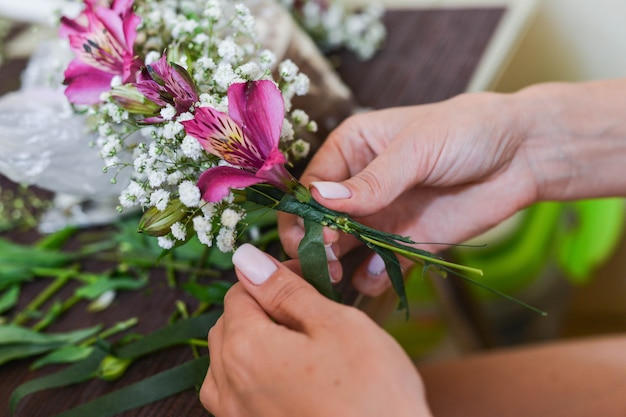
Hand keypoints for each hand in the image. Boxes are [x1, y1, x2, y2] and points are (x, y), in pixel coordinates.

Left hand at [201, 243, 431, 416]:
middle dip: (260, 306)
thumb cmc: (372, 391)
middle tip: (307, 306)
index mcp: (246, 347)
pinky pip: (232, 393)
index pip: (239, 292)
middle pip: (228, 324)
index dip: (271, 277)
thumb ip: (286, 291)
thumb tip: (247, 259)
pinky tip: (283, 374)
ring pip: (224, 359)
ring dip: (251, 339)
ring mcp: (236, 414)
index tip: (305, 277)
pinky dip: (249, 373)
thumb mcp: (335, 325)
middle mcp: (229, 384)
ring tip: (295, 340)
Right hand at [279, 91, 537, 295]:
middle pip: (318, 222)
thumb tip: (320, 199)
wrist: (523, 154)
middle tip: (327, 263)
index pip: (309, 186)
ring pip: (342, 249)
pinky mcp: (405, 243)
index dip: (305, 214)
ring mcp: (380, 217)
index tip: (316, 236)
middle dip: (315, 245)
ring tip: (340, 278)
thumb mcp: (418, 147)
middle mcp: (358, 186)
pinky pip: (375, 267)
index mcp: (351, 150)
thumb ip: (373, 180)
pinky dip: (370, 278)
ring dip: (335, 267)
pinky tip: (378, 277)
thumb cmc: (467, 131)